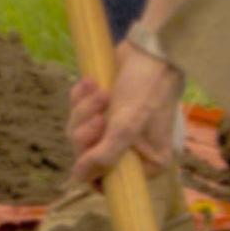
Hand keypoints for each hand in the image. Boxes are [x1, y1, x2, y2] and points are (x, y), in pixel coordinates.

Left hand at [67, 37, 184, 186]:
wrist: (150, 49)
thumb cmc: (147, 89)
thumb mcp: (126, 126)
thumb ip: (104, 155)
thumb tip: (79, 177)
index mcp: (146, 162)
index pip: (109, 181)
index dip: (93, 165)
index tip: (93, 145)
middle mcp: (131, 149)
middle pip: (89, 155)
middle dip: (87, 132)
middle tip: (99, 116)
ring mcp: (115, 128)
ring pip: (80, 132)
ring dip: (84, 111)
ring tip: (99, 91)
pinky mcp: (103, 108)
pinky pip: (79, 111)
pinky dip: (81, 98)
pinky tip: (90, 82)